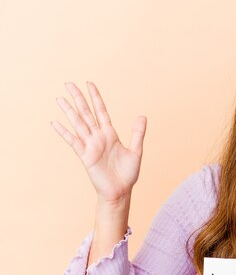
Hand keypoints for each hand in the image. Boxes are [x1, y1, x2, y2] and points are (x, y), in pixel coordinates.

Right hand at [50, 81, 146, 203]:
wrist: (121, 191)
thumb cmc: (128, 173)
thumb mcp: (136, 151)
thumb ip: (137, 134)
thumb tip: (142, 116)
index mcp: (110, 134)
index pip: (101, 111)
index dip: (96, 98)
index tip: (89, 83)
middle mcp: (98, 137)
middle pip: (86, 113)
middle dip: (79, 98)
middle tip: (69, 83)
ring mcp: (90, 146)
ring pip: (78, 124)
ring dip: (69, 111)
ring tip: (59, 98)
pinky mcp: (85, 156)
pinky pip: (73, 141)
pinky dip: (64, 132)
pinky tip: (54, 123)